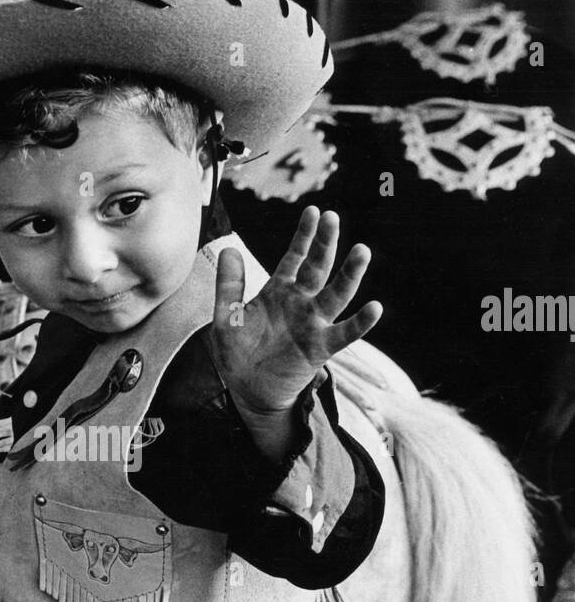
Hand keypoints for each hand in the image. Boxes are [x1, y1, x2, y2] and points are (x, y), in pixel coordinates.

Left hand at [212, 207, 381, 417]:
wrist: (249, 391)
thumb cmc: (239, 353)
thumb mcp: (227, 318)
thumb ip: (229, 286)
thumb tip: (229, 249)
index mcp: (279, 290)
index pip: (296, 256)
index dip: (304, 235)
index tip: (314, 211)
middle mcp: (301, 302)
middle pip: (318, 267)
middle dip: (326, 243)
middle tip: (334, 218)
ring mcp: (314, 323)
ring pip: (336, 294)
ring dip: (349, 274)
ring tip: (361, 251)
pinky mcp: (321, 348)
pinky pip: (344, 333)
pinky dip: (360, 322)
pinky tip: (374, 308)